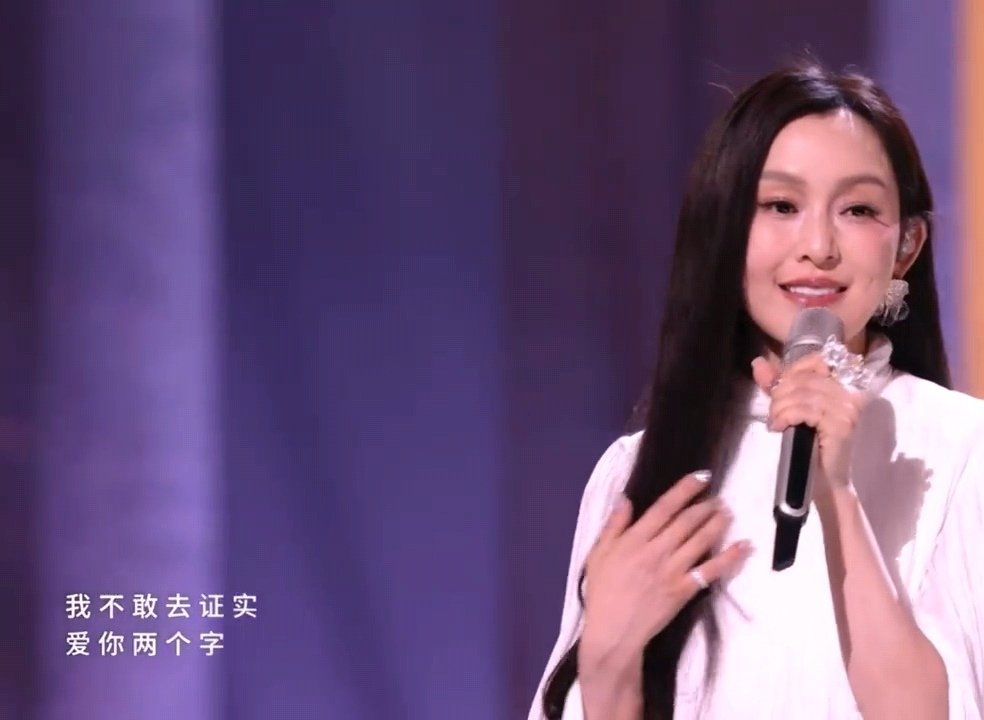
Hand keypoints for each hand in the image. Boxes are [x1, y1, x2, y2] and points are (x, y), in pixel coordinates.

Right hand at [578, 472, 751, 673]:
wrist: (613, 631)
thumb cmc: (602, 592)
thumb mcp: (598, 554)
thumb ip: (613, 526)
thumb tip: (626, 498)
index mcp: (634, 539)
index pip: (664, 507)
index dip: (685, 489)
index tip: (701, 477)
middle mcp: (656, 550)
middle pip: (686, 521)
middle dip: (705, 506)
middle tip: (718, 497)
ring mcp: (672, 570)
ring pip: (701, 540)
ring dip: (718, 524)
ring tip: (728, 513)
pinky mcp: (684, 590)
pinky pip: (710, 571)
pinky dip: (729, 558)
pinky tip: (743, 546)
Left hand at [751, 353, 866, 487]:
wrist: (821, 479)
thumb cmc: (808, 443)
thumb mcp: (790, 406)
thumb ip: (776, 384)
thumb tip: (758, 362)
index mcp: (845, 383)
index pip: (817, 360)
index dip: (791, 371)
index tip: (777, 389)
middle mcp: (851, 392)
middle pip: (805, 379)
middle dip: (780, 393)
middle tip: (773, 412)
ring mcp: (848, 408)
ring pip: (802, 394)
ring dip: (780, 407)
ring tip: (775, 421)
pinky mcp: (841, 425)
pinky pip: (804, 410)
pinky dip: (785, 416)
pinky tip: (778, 428)